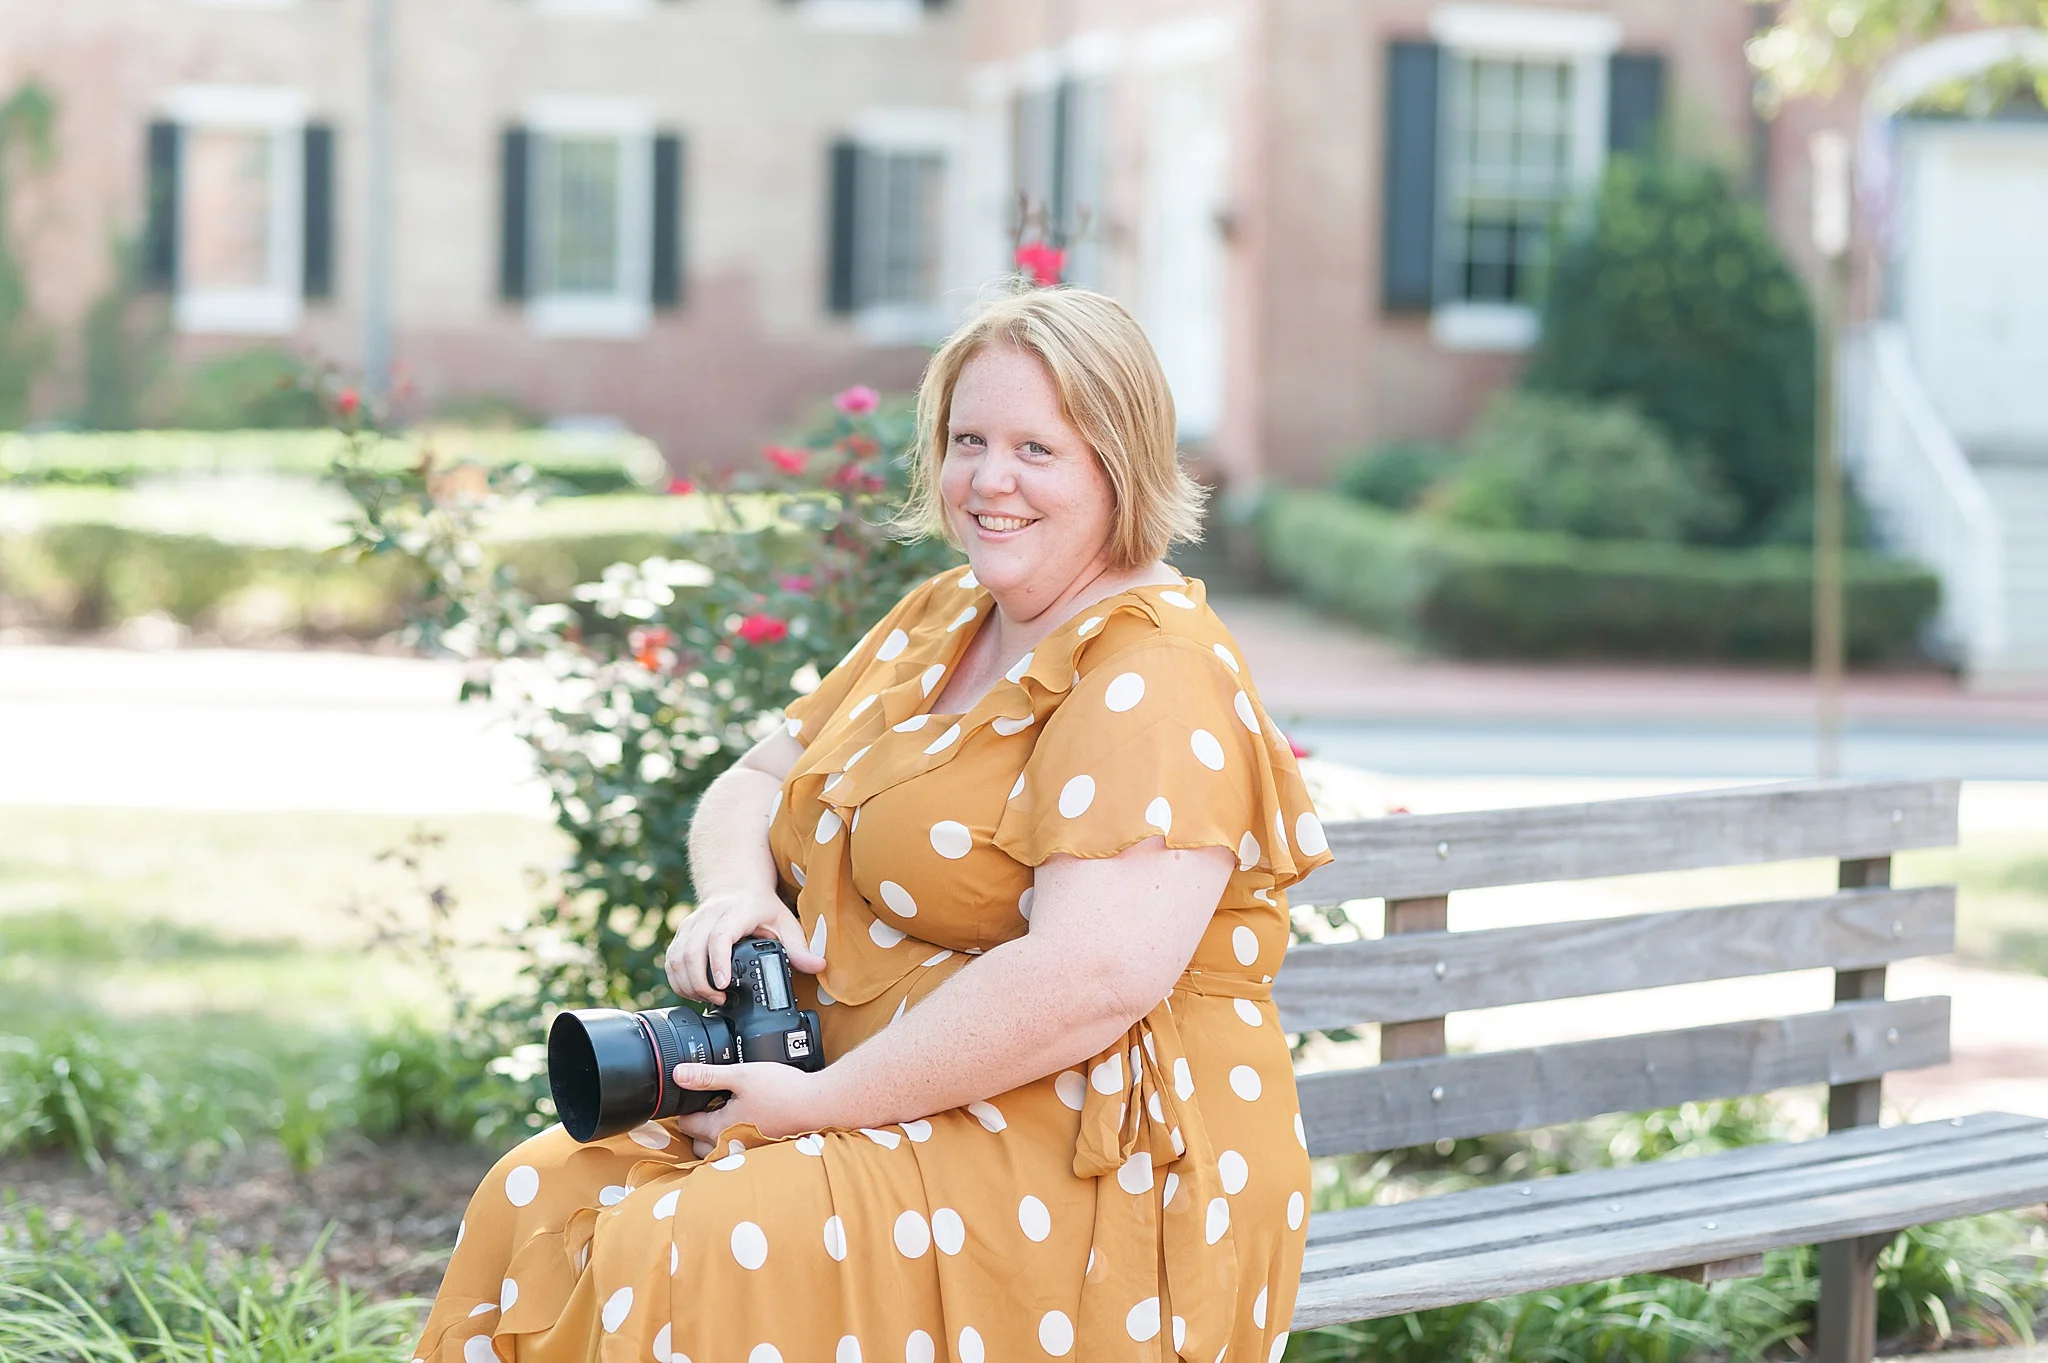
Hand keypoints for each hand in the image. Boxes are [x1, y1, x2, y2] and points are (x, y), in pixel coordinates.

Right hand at [665, 889, 823, 1003]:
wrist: (736, 885)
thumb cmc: (761, 907)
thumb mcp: (785, 922)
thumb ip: (800, 947)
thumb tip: (819, 966)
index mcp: (736, 912)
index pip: (720, 936)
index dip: (718, 962)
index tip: (724, 985)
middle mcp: (708, 916)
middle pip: (692, 952)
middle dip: (701, 983)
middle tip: (719, 999)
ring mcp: (691, 924)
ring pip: (677, 958)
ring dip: (688, 985)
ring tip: (709, 998)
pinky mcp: (681, 934)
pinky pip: (670, 960)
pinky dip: (678, 980)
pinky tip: (694, 992)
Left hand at [672, 1061, 837, 1142]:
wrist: (818, 1106)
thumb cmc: (783, 1091)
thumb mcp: (741, 1075)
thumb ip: (707, 1076)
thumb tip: (678, 1074)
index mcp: (719, 1128)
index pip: (686, 1124)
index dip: (684, 1108)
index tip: (688, 1098)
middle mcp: (729, 1146)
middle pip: (697, 1143)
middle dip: (696, 1127)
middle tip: (704, 1107)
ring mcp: (745, 1153)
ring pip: (717, 1151)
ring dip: (714, 1137)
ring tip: (724, 1115)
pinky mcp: (761, 1152)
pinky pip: (737, 1151)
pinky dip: (734, 1140)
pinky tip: (746, 1122)